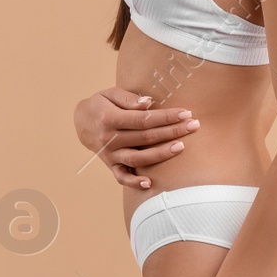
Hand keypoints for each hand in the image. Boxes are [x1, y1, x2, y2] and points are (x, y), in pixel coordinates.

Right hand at [73, 87, 200, 188]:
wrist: (82, 122)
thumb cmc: (101, 104)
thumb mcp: (110, 94)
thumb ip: (129, 98)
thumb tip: (149, 103)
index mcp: (110, 118)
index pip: (143, 119)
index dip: (166, 117)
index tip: (186, 113)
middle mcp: (110, 139)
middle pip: (145, 138)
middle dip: (172, 131)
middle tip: (194, 125)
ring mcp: (110, 155)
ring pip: (138, 159)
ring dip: (161, 154)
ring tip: (181, 147)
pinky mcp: (110, 165)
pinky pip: (122, 177)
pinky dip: (134, 183)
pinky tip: (150, 183)